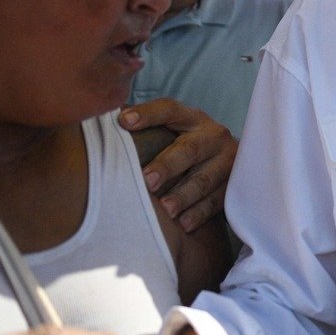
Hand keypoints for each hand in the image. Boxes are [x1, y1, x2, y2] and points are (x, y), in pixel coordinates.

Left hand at [120, 99, 236, 231]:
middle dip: (168, 165)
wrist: (228, 162)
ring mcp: (228, 160)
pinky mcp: (236, 184)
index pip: (169, 110)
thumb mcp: (172, 132)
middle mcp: (213, 136)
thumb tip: (99, 123)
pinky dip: (200, 213)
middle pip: (190, 149)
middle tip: (148, 181)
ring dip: (184, 194)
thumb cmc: (184, 147)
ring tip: (166, 209)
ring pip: (205, 179)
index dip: (147, 114)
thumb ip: (144, 129)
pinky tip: (184, 224)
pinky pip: (218, 200)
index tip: (123, 121)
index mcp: (192, 119)